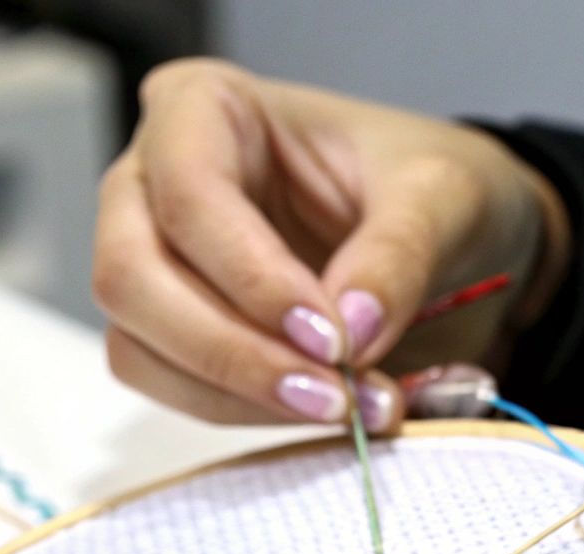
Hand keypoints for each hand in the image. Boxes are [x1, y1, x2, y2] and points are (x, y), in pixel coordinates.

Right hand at [92, 59, 568, 427]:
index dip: (251, 277)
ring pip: (141, 346)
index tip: (334, 338)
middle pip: (133, 278)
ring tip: (355, 410)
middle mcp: (152, 180)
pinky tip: (333, 412)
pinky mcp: (174, 331)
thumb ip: (400, 254)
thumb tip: (351, 332)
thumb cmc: (432, 185)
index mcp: (205, 109)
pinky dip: (252, 415)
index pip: (188, 193)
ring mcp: (153, 259)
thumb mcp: (445, 198)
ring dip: (244, 397)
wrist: (450, 233)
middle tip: (336, 397)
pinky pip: (175, 389)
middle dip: (235, 352)